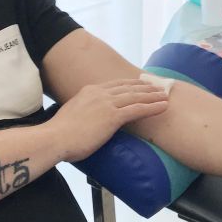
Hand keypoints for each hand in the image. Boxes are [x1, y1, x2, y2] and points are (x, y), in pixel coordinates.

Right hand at [49, 78, 168, 162]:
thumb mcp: (73, 115)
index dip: (131, 84)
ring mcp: (107, 103)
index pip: (116, 84)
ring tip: (165, 96)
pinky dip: (152, 107)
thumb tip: (88, 119)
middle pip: (129, 87)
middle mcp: (100, 93)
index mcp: (89, 91)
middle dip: (146, 87)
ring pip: (136, 96)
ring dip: (153, 96)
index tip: (142, 84)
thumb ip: (84, 112)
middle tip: (158, 87)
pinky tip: (163, 106)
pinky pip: (138, 109)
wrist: (55, 138)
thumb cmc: (60, 133)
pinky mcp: (112, 116)